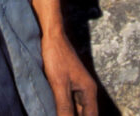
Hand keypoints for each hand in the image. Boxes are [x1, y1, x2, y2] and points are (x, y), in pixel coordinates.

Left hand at [28, 0, 97, 115]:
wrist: (50, 32)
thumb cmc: (56, 55)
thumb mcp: (59, 85)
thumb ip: (65, 108)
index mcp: (89, 92)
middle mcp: (87, 91)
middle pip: (85, 114)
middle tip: (59, 115)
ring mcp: (78, 86)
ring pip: (77, 109)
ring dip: (68, 113)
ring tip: (55, 112)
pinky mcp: (68, 82)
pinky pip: (70, 101)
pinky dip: (64, 107)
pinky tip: (54, 108)